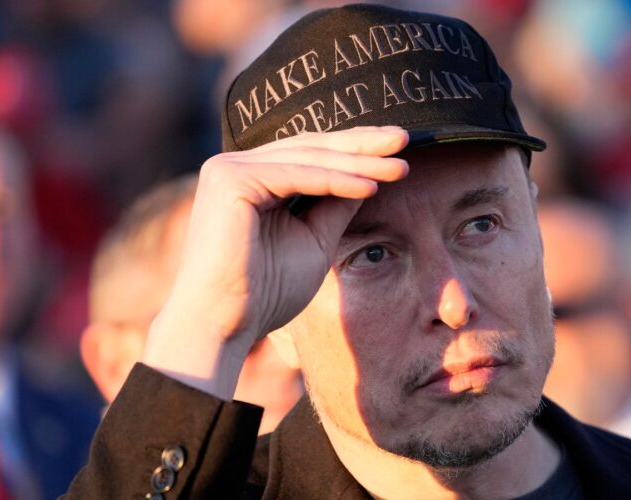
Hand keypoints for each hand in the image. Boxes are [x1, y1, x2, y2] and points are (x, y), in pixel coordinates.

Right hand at [143, 126, 408, 398]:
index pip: (312, 155)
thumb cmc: (265, 293)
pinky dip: (336, 181)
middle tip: (406, 138)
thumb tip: (370, 177)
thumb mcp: (314, 241)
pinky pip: (296, 175)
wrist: (223, 325)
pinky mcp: (229, 179)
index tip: (399, 150)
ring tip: (400, 167)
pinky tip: (371, 186)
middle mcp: (235, 166)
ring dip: (358, 162)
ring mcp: (228, 168)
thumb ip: (336, 206)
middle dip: (362, 145)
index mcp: (252, 179)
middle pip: (311, 147)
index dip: (356, 150)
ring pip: (308, 159)